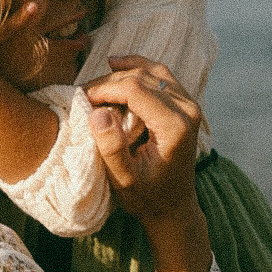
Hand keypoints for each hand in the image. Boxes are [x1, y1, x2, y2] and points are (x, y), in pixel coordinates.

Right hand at [85, 57, 205, 232]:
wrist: (174, 207)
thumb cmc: (147, 196)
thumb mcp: (123, 180)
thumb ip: (111, 147)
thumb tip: (98, 112)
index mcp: (175, 126)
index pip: (135, 89)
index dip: (105, 88)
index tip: (82, 99)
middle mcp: (187, 109)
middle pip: (142, 77)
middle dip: (109, 82)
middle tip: (83, 94)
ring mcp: (189, 104)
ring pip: (151, 71)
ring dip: (121, 73)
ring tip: (96, 84)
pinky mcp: (185, 103)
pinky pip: (161, 75)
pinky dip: (138, 68)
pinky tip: (117, 65)